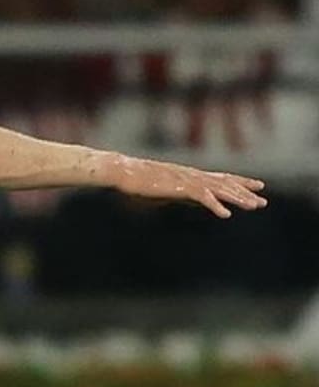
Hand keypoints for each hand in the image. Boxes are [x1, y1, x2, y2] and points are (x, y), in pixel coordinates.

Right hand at [111, 155, 267, 218]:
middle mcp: (193, 175)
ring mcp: (187, 180)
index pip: (221, 178)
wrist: (124, 172)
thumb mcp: (167, 190)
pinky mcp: (179, 187)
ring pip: (219, 189)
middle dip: (245, 192)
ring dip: (237, 198)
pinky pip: (202, 197)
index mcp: (190, 175)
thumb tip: (198, 201)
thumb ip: (185, 195)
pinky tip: (225, 215)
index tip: (256, 186)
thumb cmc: (139, 182)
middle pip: (225, 183)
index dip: (240, 182)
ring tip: (254, 206)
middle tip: (262, 201)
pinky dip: (215, 205)